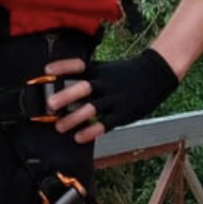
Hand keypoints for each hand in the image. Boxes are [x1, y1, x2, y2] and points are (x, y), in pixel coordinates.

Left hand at [41, 49, 176, 140]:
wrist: (156, 74)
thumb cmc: (126, 74)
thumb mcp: (108, 69)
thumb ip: (90, 76)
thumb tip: (64, 84)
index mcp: (100, 70)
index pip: (79, 65)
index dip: (62, 67)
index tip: (47, 70)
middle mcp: (105, 83)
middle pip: (83, 88)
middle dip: (65, 96)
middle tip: (50, 104)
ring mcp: (114, 99)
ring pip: (91, 109)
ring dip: (73, 118)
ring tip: (59, 126)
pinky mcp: (122, 114)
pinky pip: (104, 124)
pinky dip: (91, 131)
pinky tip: (79, 137)